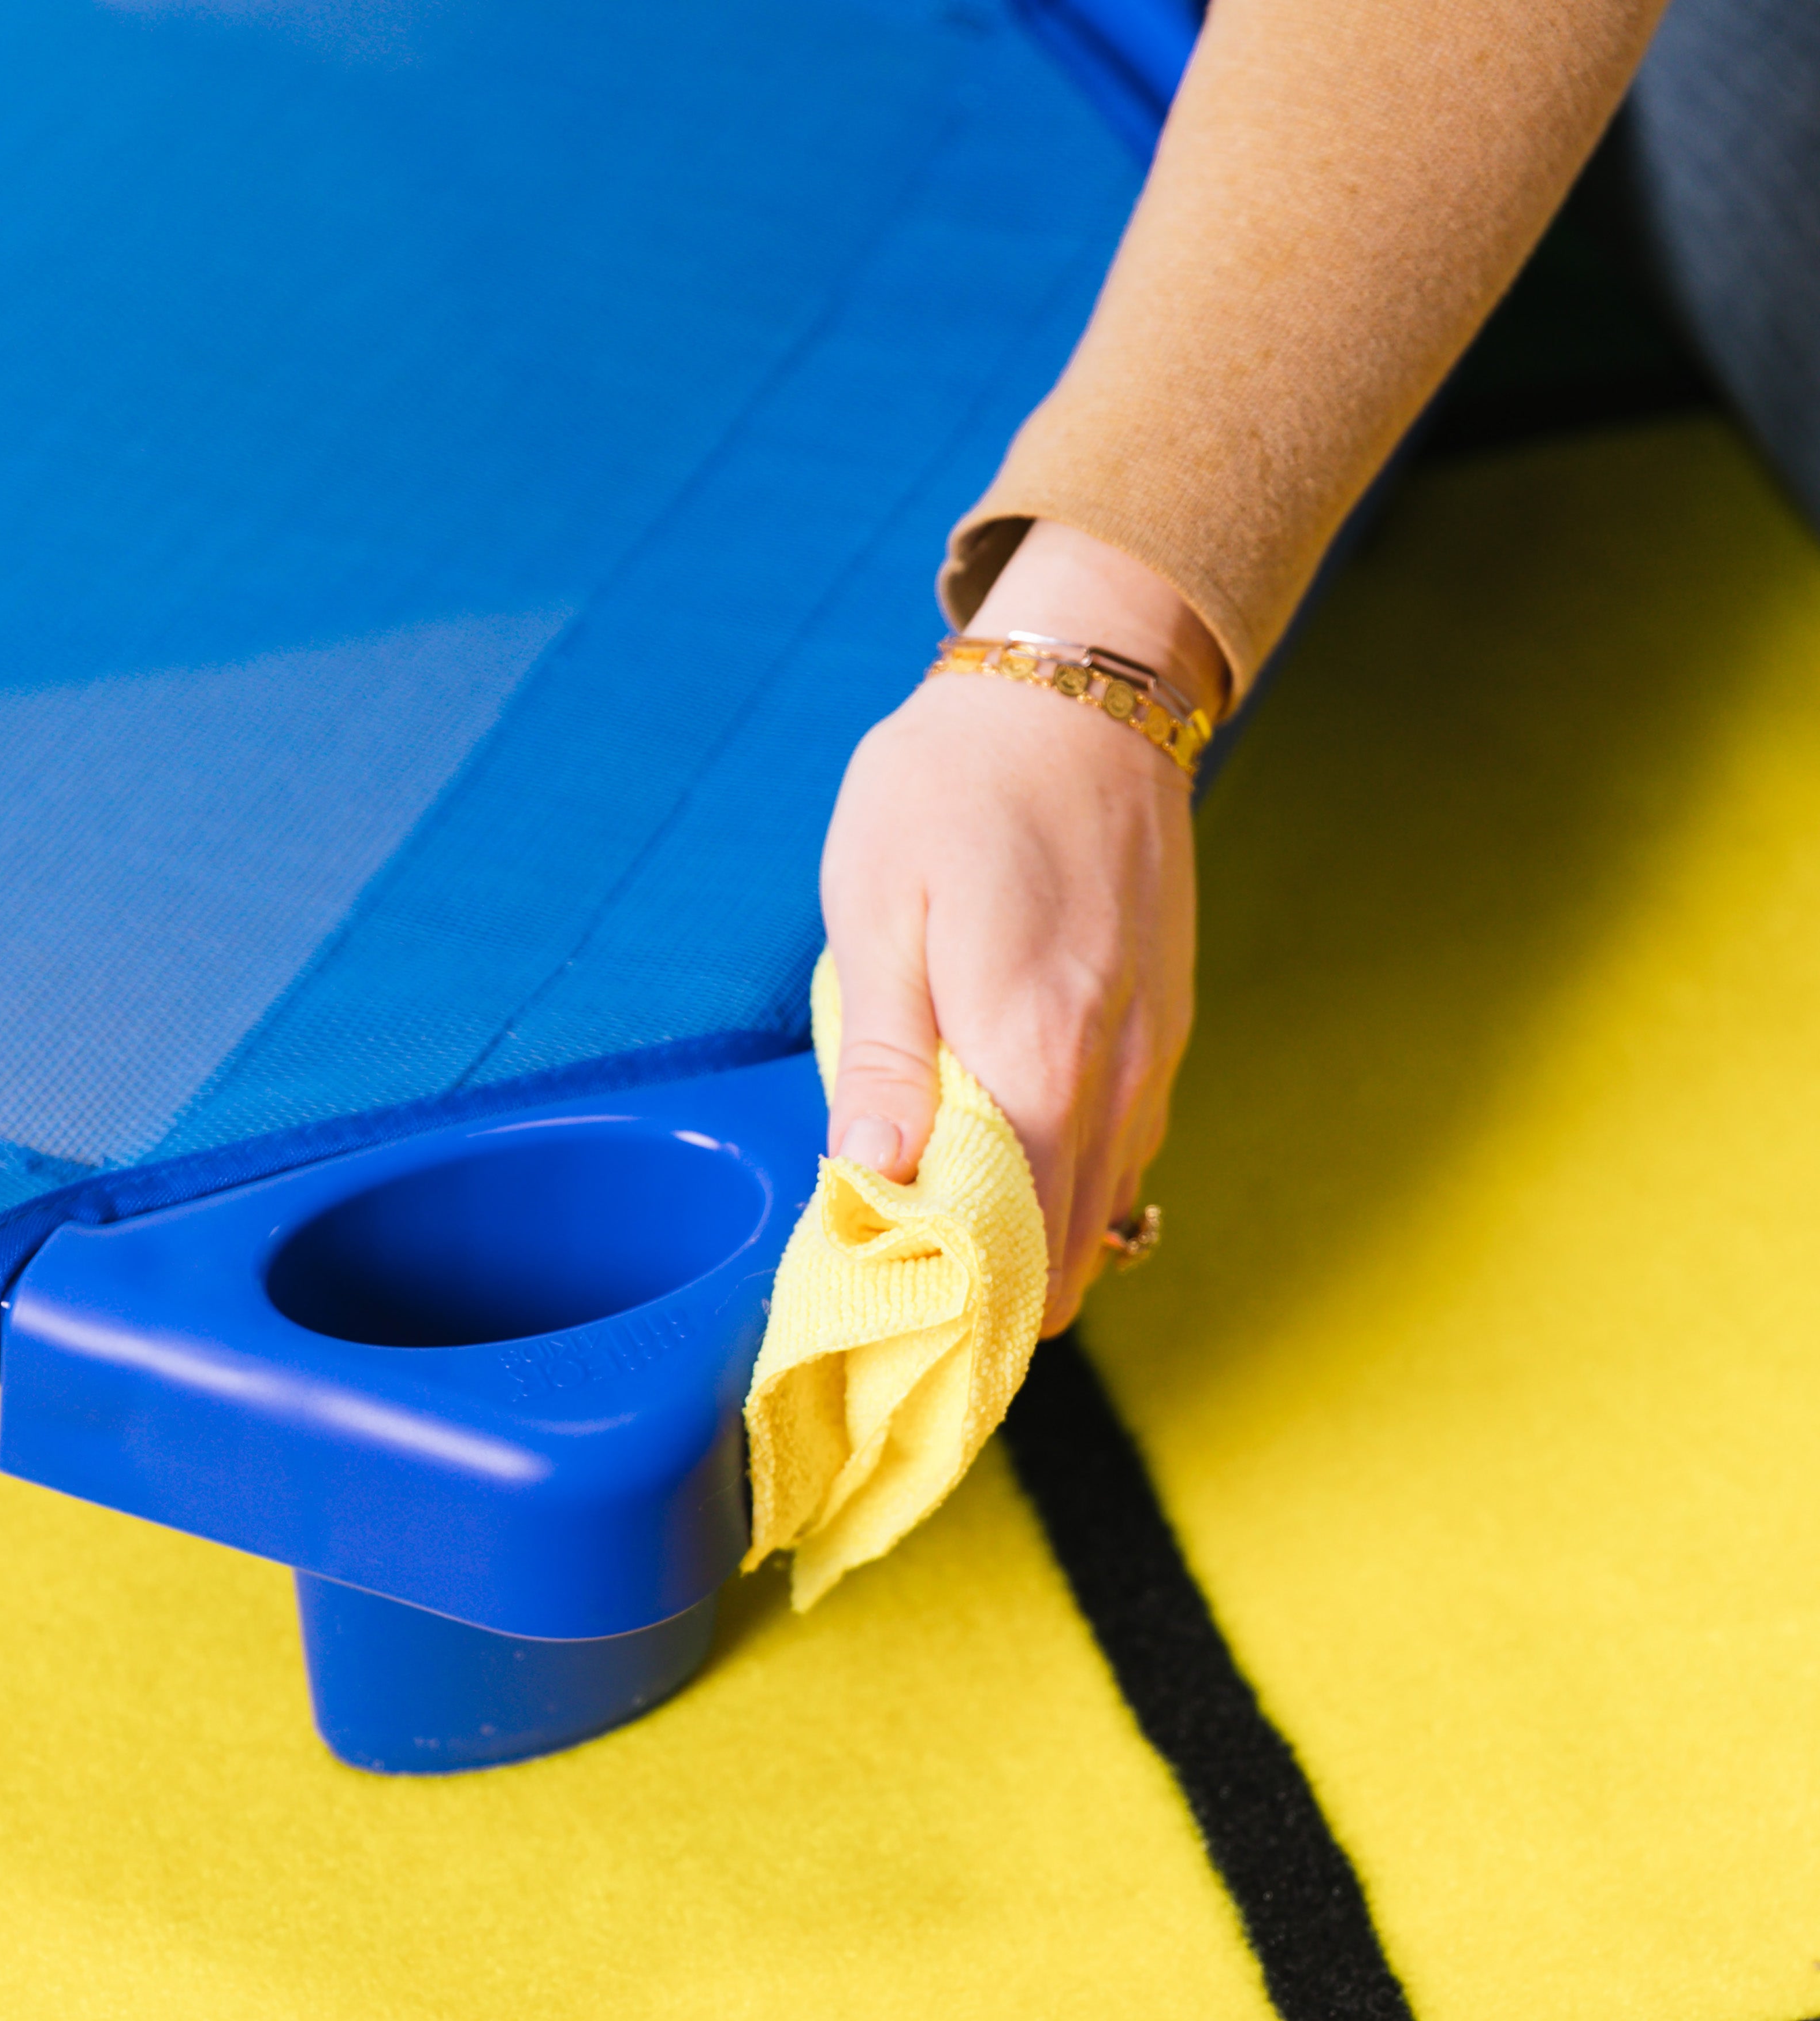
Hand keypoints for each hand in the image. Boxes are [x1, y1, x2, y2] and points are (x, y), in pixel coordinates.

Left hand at [818, 522, 1223, 1334]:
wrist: (1083, 687)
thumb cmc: (956, 787)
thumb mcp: (878, 907)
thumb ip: (880, 1055)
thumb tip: (871, 1179)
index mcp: (1036, 1055)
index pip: (1020, 1249)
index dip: (960, 1307)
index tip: (892, 1317)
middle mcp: (1117, 1075)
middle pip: (1070, 1256)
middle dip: (990, 1293)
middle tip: (899, 1279)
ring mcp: (1154, 1055)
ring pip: (1102, 1210)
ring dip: (1030, 1240)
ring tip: (938, 1224)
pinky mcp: (1165, 1029)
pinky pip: (1123, 1148)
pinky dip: (1066, 1182)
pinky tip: (998, 1151)